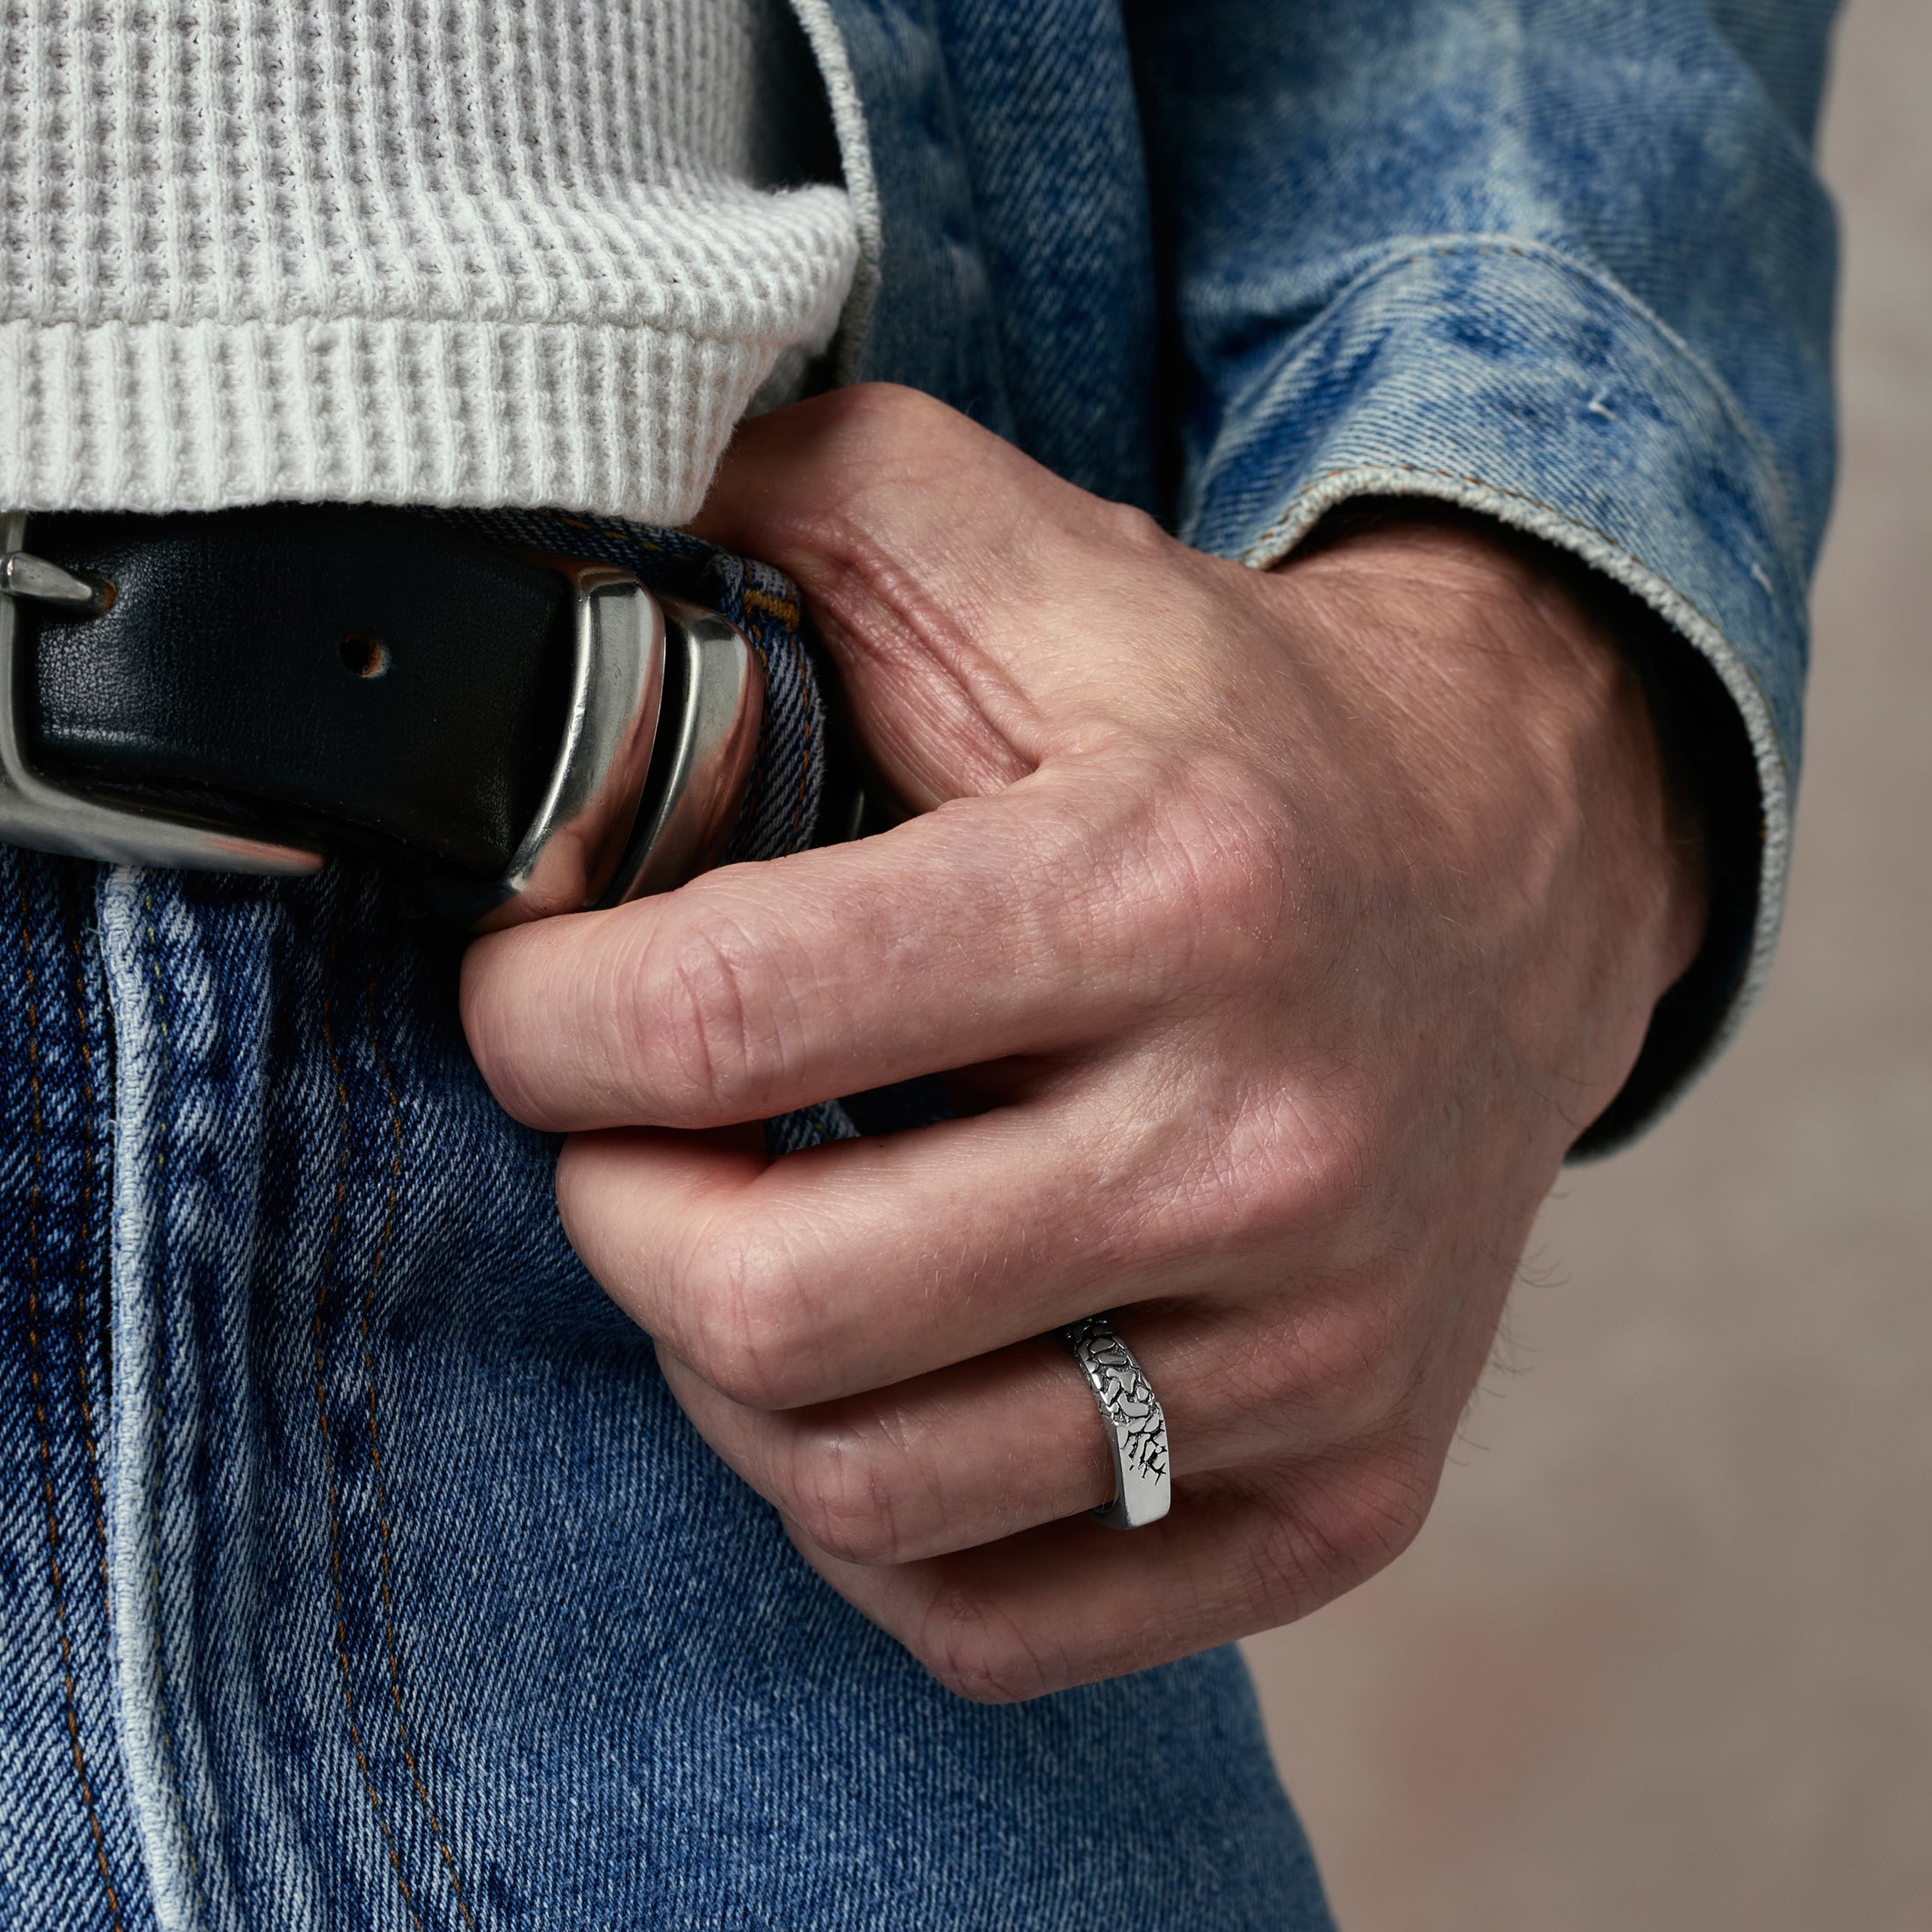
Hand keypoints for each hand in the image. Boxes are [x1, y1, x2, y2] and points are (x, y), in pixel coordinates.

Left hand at [461, 384, 1703, 1700]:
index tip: (531, 995)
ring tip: (745, 1243)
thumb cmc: (1235, 734)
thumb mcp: (1036, 555)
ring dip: (725, 1371)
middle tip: (624, 1134)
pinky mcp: (1345, 1493)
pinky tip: (874, 1384)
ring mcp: (1318, 1356)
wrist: (1506, 882)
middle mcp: (1264, 1146)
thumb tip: (550, 576)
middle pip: (772, 1304)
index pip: (721, 1015)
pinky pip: (999, 1617)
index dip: (537, 1020)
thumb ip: (797, 512)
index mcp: (1167, 889)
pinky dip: (866, 1527)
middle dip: (612, 1214)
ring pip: (862, 1489)